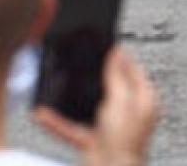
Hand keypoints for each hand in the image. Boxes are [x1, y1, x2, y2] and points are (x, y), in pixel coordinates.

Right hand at [35, 45, 159, 165]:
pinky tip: (42, 114)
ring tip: (57, 85)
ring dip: (71, 99)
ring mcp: (109, 127)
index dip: (121, 58)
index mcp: (144, 99)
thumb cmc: (125, 141)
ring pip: (87, 107)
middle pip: (110, 87)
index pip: (133, 71)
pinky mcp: (92, 141)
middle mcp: (128, 112)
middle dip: (95, 76)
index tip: (109, 45)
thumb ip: (117, 77)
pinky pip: (72, 127)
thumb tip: (117, 54)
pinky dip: (57, 122)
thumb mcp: (121, 101)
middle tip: (81, 61)